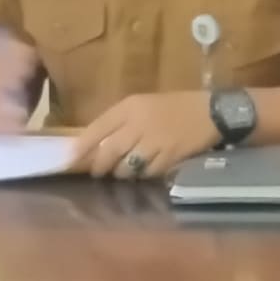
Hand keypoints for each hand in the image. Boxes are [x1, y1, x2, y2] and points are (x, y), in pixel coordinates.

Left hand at [68, 90, 222, 177]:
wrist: (212, 112)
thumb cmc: (176, 106)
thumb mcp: (145, 104)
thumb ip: (123, 121)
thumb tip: (99, 143)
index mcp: (130, 106)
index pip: (98, 128)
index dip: (81, 146)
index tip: (68, 159)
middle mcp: (139, 123)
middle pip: (108, 151)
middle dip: (99, 166)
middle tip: (96, 172)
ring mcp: (154, 141)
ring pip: (126, 166)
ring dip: (121, 173)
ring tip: (122, 173)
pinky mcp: (169, 157)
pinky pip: (147, 173)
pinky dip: (142, 175)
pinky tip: (143, 173)